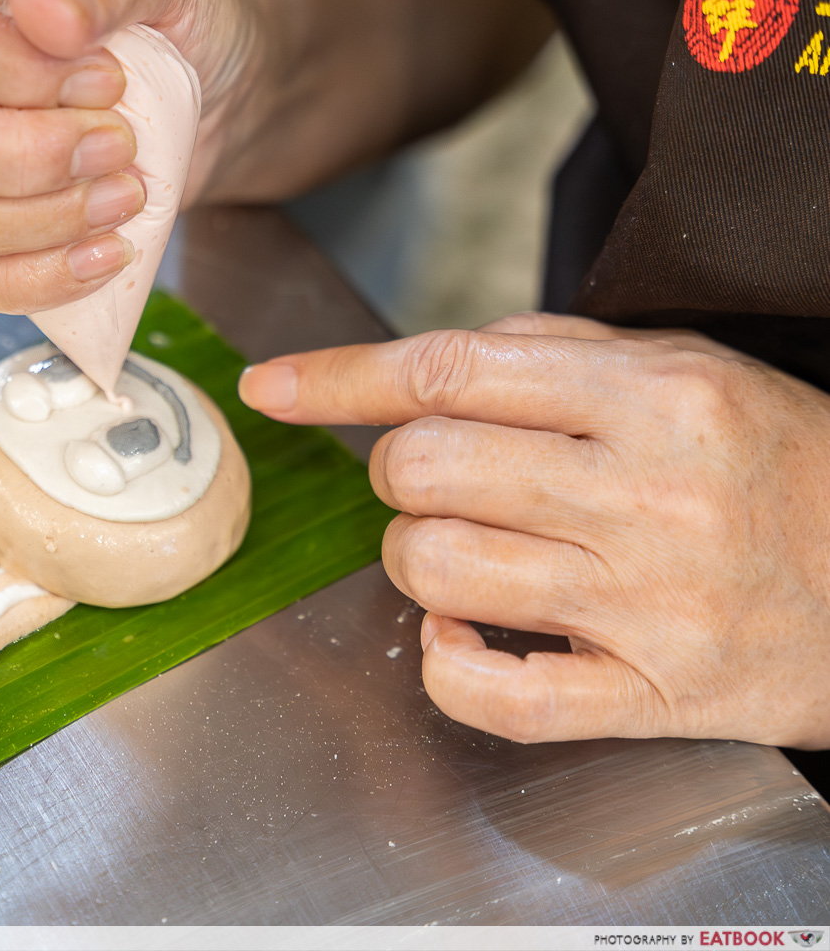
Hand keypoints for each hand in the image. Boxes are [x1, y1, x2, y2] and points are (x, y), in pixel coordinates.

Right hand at [0, 0, 272, 312]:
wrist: (205, 98)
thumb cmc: (165, 28)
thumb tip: (44, 11)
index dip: (13, 76)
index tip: (105, 81)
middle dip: (22, 159)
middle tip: (117, 147)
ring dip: (31, 224)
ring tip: (124, 198)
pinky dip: (34, 279)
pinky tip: (104, 254)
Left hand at [239, 312, 829, 748]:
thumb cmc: (776, 467)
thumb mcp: (686, 371)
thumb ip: (552, 356)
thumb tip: (421, 375)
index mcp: (652, 396)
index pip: (445, 373)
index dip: (337, 378)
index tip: (274, 386)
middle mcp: (644, 493)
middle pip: (421, 469)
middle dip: (399, 475)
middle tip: (439, 484)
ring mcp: (643, 602)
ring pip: (434, 569)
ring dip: (416, 560)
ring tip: (466, 553)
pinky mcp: (646, 694)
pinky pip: (491, 695)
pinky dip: (447, 665)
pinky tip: (466, 635)